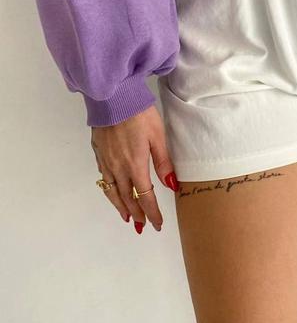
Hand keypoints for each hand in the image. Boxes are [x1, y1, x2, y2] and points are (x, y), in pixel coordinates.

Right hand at [90, 104, 178, 233]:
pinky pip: (103, 179)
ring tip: (127, 217)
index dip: (151, 212)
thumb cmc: (139, 113)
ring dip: (120, 206)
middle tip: (142, 225)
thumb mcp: (158, 135)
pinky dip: (109, 191)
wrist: (113, 97)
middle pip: (127, 197)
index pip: (145, 197)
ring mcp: (105, 161)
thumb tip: (172, 185)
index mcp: (135, 165)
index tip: (156, 224)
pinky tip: (112, 191)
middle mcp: (118, 168)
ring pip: (112, 191)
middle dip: (137, 213)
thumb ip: (164, 162)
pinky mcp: (98, 152)